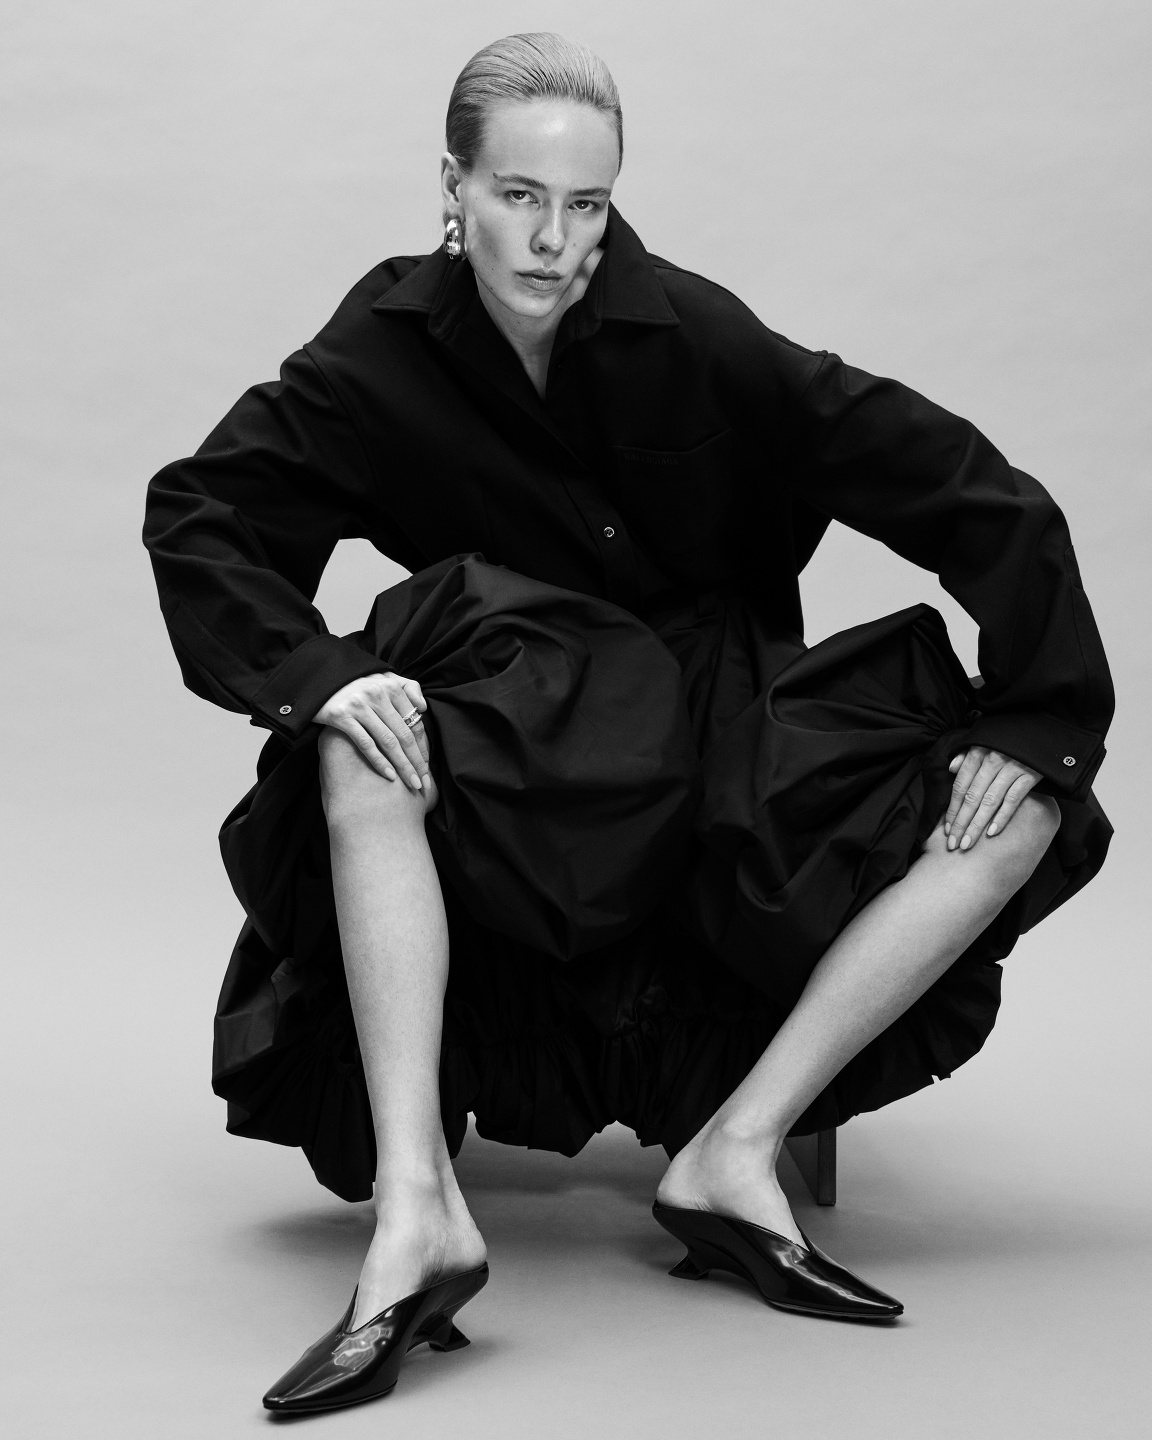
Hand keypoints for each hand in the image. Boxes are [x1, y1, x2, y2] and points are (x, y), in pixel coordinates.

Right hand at [314, 672, 430, 791]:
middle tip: (424, 782)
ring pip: (388, 741)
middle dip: (417, 761)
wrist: (319, 683)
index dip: (423, 746)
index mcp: (390, 687)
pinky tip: (390, 776)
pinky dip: (379, 761)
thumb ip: (406, 687)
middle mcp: (377, 694)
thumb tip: (423, 708)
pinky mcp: (341, 716)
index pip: (414, 721)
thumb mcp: (382, 679)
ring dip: (403, 765)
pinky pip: (365, 743)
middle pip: (404, 734)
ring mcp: (359, 706)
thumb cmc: (355, 686)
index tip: (427, 767)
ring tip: (412, 783)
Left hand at [944, 746, 1042, 851]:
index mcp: (977, 753)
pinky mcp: (1029, 775)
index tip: (947, 830)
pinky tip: (991, 833)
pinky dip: (1002, 817)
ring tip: (968, 843)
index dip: (953, 810)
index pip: (960, 787)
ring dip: (977, 825)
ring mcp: (1011, 768)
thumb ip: (967, 756)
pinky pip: (1013, 799)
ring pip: (989, 802)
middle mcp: (992, 760)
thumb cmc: (1007, 741)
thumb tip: (951, 768)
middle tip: (953, 844)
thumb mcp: (985, 742)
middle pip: (972, 798)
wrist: (1041, 732)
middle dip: (961, 824)